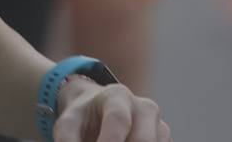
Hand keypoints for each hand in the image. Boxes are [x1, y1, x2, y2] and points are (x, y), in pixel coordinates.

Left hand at [54, 78, 170, 141]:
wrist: (97, 112)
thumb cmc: (82, 118)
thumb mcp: (67, 124)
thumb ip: (67, 139)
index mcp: (118, 96)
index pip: (118, 120)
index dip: (109, 141)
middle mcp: (144, 108)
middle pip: (143, 140)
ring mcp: (159, 125)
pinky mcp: (164, 139)